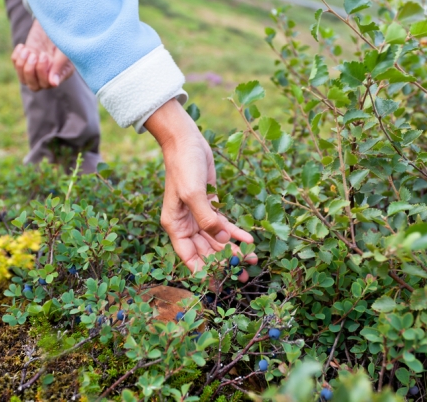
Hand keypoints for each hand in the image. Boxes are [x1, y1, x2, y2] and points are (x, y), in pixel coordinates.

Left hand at [11, 20, 74, 90]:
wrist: (54, 21)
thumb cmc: (63, 36)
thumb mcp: (63, 50)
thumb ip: (59, 66)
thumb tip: (53, 84)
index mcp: (60, 74)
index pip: (47, 84)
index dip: (41, 72)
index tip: (44, 55)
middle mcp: (48, 75)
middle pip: (33, 86)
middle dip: (30, 71)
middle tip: (34, 54)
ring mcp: (35, 68)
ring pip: (23, 78)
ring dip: (22, 64)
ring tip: (27, 50)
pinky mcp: (26, 59)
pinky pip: (16, 65)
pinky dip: (17, 56)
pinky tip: (23, 46)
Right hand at [145, 99, 257, 281]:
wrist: (187, 143)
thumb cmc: (184, 167)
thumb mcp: (193, 194)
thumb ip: (207, 219)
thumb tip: (222, 238)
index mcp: (175, 225)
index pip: (188, 256)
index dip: (203, 271)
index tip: (219, 284)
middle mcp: (186, 224)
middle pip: (206, 251)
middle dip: (224, 263)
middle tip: (243, 276)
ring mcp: (199, 216)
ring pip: (218, 240)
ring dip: (233, 249)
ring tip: (251, 260)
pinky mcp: (211, 205)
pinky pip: (224, 225)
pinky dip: (236, 232)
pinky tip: (249, 240)